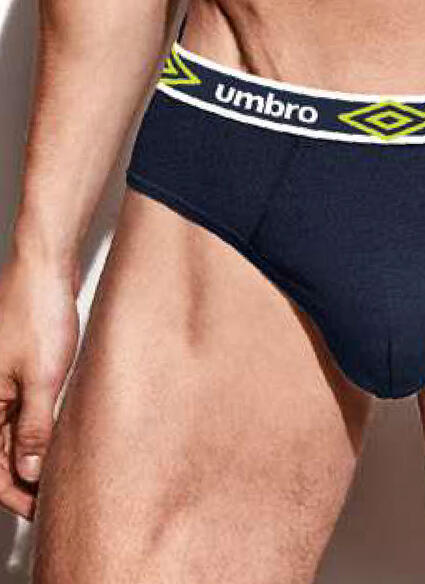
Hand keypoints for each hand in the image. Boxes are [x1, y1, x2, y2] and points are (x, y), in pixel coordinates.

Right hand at [0, 252, 78, 519]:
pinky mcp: (19, 367)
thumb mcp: (43, 377)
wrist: (44, 268)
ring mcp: (1, 381)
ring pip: (15, 432)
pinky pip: (25, 409)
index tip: (41, 512)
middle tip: (56, 499)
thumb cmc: (37, 313)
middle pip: (2, 453)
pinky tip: (61, 437)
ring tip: (63, 474)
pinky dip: (40, 427)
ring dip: (35, 454)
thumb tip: (31, 471)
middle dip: (26, 479)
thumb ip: (36, 427)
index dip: (16, 495)